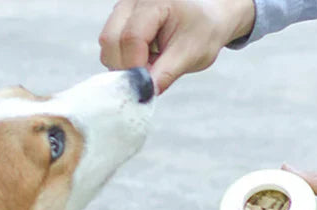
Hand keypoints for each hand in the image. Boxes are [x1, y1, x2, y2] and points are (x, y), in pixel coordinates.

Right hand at [99, 0, 255, 92]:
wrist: (208, 14)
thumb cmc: (203, 30)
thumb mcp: (191, 54)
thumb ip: (165, 74)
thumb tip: (143, 93)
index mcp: (155, 1)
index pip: (131, 38)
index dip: (136, 68)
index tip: (148, 85)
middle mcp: (133, 0)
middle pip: (110, 40)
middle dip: (126, 68)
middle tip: (149, 77)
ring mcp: (124, 7)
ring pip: (107, 43)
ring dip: (124, 64)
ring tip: (150, 65)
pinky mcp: (121, 18)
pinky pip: (111, 44)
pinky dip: (124, 58)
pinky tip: (145, 58)